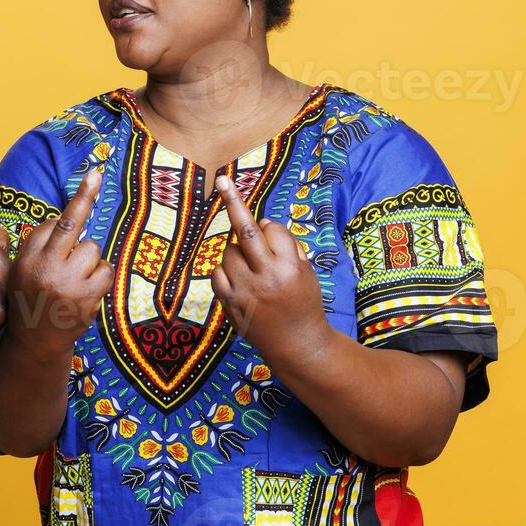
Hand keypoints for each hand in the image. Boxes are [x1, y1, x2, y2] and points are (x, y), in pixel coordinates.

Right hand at [9, 170, 111, 350]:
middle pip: (69, 224)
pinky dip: (100, 275)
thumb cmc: (30, 300)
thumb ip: (38, 247)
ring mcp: (67, 284)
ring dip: (89, 259)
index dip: (70, 206)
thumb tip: (62, 218)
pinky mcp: (86, 299)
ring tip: (76, 277)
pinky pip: (105, 270)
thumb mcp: (21, 272)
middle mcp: (44, 268)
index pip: (50, 223)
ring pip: (91, 249)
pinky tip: (88, 287)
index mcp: (27, 259)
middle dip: (84, 197)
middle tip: (95, 174)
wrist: (35, 343)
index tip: (92, 175)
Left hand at [210, 173, 333, 366]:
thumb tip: (263, 222)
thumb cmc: (304, 303)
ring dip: (237, 251)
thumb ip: (288, 246)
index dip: (272, 230)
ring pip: (229, 251)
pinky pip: (217, 273)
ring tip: (251, 269)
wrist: (297, 345)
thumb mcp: (307, 272)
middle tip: (222, 181)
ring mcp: (245, 290)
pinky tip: (238, 280)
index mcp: (291, 267)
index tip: (269, 229)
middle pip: (247, 231)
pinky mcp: (230, 303)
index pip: (273, 229)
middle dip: (233, 202)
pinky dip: (225, 270)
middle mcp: (267, 276)